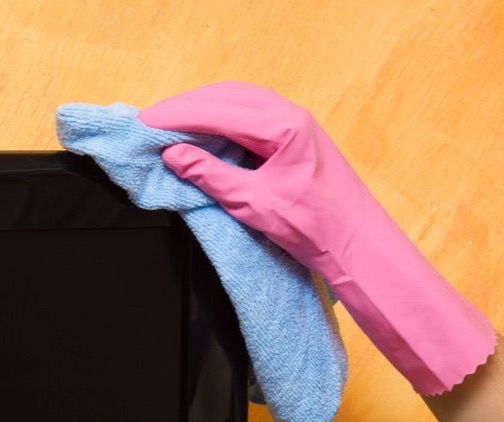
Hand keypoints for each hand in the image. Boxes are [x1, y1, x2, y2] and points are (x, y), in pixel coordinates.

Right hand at [139, 81, 495, 395]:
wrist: (357, 243)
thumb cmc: (315, 226)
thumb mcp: (253, 204)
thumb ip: (211, 175)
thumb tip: (175, 156)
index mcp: (283, 127)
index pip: (217, 111)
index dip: (177, 117)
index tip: (147, 124)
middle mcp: (290, 114)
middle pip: (225, 96)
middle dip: (185, 108)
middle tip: (150, 122)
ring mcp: (294, 121)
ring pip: (236, 100)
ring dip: (201, 109)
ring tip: (170, 125)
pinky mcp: (293, 134)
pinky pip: (249, 113)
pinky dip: (220, 117)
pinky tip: (204, 131)